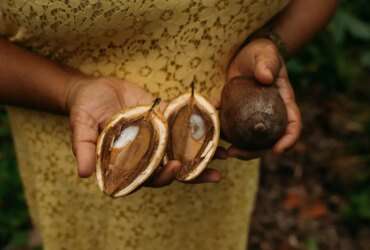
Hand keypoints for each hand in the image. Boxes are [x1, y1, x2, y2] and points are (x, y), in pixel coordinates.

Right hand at [65, 76, 219, 188]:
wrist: (95, 88)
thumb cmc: (84, 110)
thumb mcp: (81, 127)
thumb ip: (85, 148)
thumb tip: (84, 174)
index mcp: (128, 161)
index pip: (147, 177)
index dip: (162, 177)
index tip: (174, 169)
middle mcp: (146, 152)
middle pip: (171, 167)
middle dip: (193, 173)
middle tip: (214, 173)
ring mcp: (158, 136)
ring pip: (182, 148)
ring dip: (203, 153)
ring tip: (226, 154)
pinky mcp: (164, 118)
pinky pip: (183, 124)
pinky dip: (200, 126)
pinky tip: (218, 124)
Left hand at [219, 38, 301, 159]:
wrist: (245, 55)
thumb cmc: (261, 54)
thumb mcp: (266, 55)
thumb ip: (267, 64)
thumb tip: (265, 77)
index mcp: (284, 103)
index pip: (292, 124)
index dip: (288, 139)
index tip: (278, 150)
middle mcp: (270, 115)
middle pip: (267, 141)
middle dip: (254, 152)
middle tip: (236, 153)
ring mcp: (253, 118)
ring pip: (249, 141)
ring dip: (237, 149)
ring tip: (223, 152)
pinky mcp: (237, 116)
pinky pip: (232, 130)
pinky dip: (223, 135)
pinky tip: (211, 136)